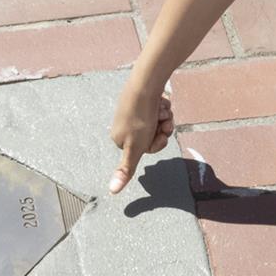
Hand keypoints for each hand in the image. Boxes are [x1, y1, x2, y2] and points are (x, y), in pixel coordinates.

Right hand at [108, 73, 173, 193]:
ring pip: (158, 123)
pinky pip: (158, 110)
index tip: (156, 135)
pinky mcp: (142, 101)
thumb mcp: (135, 147)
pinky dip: (163, 107)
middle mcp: (125, 126)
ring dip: (164, 118)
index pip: (147, 149)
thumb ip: (126, 169)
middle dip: (162, 128)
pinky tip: (159, 101)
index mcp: (119, 139)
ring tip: (160, 109)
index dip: (156, 142)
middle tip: (161, 120)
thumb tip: (112, 191)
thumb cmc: (139, 116)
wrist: (145, 84)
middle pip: (153, 135)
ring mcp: (134, 112)